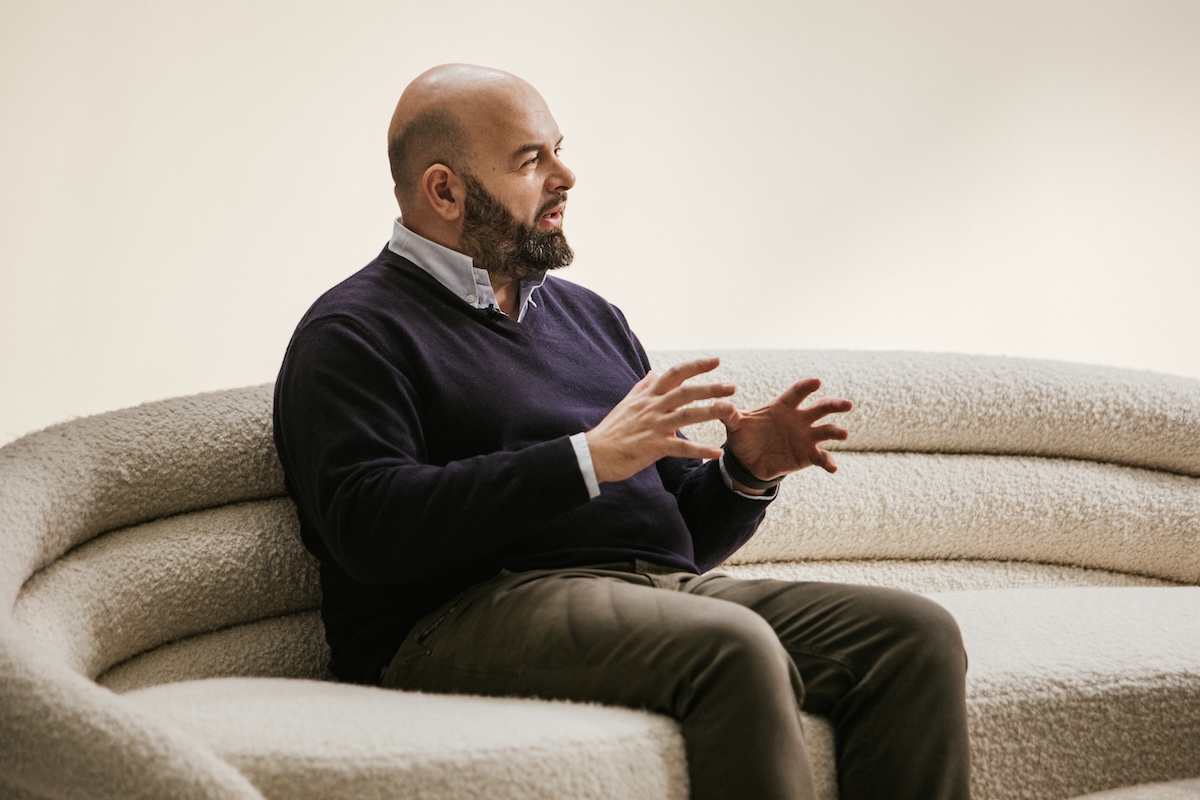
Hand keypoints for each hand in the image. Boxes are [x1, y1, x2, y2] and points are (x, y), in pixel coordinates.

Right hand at [587, 357, 735, 483]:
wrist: (595, 454)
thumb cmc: (611, 430)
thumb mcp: (626, 403)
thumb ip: (642, 387)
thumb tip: (653, 373)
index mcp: (648, 396)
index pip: (674, 374)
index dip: (696, 366)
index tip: (715, 360)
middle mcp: (653, 407)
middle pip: (685, 392)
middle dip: (710, 388)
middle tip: (732, 387)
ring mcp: (654, 426)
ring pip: (687, 415)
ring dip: (710, 412)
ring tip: (730, 410)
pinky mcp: (654, 446)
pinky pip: (681, 447)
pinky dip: (700, 450)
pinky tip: (717, 453)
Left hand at [722, 378, 851, 484]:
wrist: (748, 461)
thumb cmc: (745, 435)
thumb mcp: (735, 425)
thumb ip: (729, 414)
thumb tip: (718, 404)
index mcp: (783, 406)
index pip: (797, 393)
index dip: (806, 387)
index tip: (816, 381)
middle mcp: (799, 419)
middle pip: (820, 408)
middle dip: (834, 405)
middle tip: (847, 404)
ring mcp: (806, 437)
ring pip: (826, 431)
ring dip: (836, 431)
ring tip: (843, 434)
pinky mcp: (808, 455)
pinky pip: (821, 458)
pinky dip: (828, 462)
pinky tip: (833, 467)